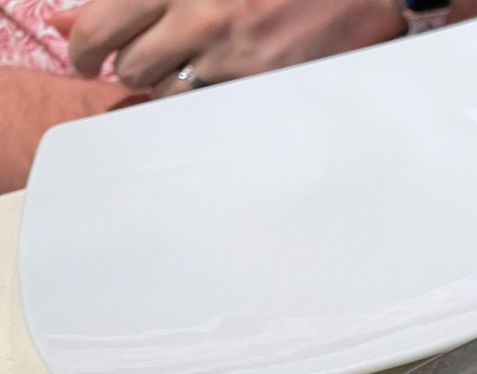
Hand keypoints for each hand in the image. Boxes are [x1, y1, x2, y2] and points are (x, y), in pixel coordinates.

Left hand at [66, 0, 407, 95]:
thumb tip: (65, 19)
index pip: (103, 23)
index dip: (83, 48)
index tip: (84, 57)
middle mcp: (198, 14)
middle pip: (132, 67)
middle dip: (132, 70)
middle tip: (142, 68)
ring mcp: (233, 54)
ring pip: (171, 94)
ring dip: (173, 88)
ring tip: (195, 70)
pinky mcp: (263, 82)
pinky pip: (213, 108)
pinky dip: (209, 102)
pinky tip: (224, 82)